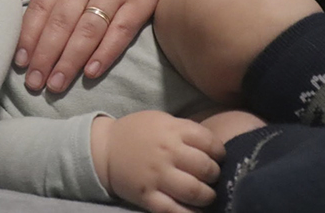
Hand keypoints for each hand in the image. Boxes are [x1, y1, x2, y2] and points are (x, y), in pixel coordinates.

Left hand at [17, 0, 166, 92]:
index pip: (40, 7)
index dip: (28, 36)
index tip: (20, 61)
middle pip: (60, 24)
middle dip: (44, 56)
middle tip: (34, 82)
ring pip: (86, 31)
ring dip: (69, 61)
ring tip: (56, 84)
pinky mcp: (139, 3)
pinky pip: (120, 32)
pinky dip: (104, 53)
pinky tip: (90, 72)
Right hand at [91, 111, 225, 212]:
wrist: (104, 148)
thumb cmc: (137, 133)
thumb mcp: (162, 120)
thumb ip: (186, 130)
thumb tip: (215, 147)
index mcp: (171, 130)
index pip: (209, 143)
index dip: (220, 152)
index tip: (218, 157)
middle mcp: (166, 152)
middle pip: (205, 168)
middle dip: (215, 175)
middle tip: (212, 177)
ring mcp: (156, 176)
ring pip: (194, 191)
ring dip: (207, 196)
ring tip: (205, 194)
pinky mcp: (147, 196)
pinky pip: (174, 210)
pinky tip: (195, 210)